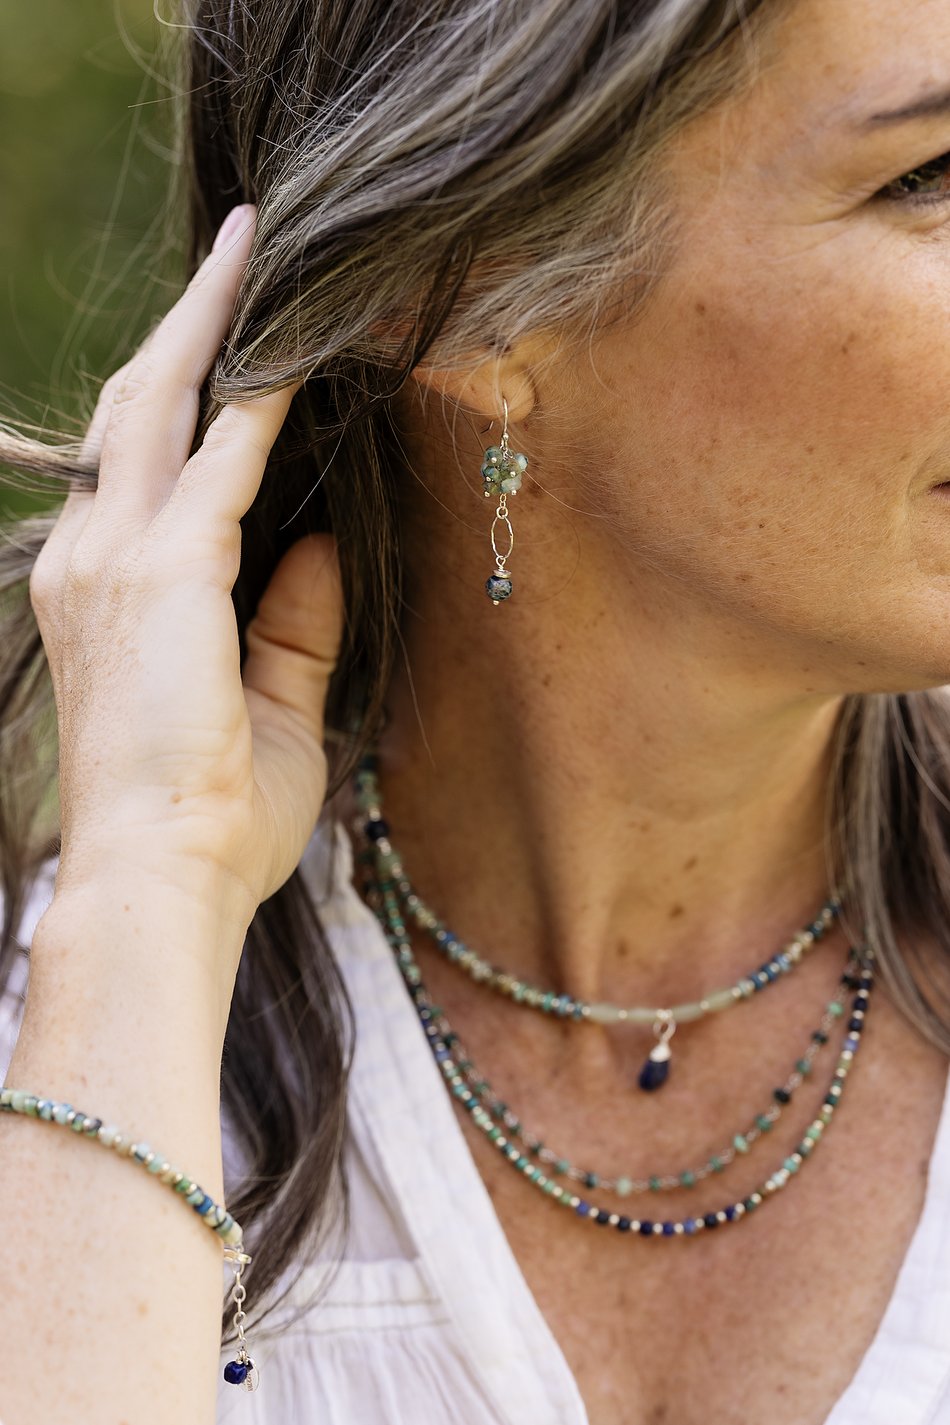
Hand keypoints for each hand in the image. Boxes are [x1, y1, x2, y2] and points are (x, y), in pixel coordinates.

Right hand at [29, 204, 344, 930]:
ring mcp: (115, 557)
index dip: (184, 387)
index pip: (143, 458)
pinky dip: (259, 394)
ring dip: (215, 324)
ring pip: (164, 402)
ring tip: (256, 252)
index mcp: (105, 589)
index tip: (229, 336)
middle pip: (141, 404)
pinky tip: (296, 343)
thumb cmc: (212, 814)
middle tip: (240, 246)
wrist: (166, 875)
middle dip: (190, 321)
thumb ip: (294, 623)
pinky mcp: (162, 569)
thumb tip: (320, 549)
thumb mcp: (271, 705)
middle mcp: (93, 555)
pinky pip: (221, 454)